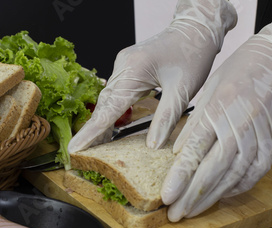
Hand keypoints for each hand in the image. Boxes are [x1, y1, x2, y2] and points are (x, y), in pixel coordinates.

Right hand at [68, 0, 236, 152]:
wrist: (196, 29)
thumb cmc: (193, 54)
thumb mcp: (184, 90)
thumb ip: (166, 119)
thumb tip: (152, 145)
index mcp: (134, 70)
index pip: (108, 108)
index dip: (91, 132)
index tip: (75, 148)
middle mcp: (123, 66)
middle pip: (103, 104)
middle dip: (93, 130)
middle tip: (83, 154)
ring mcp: (123, 65)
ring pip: (108, 99)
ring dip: (102, 121)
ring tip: (96, 146)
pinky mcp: (127, 67)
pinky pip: (115, 92)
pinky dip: (112, 110)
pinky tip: (111, 125)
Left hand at [163, 0, 271, 221]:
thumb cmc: (241, 70)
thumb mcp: (208, 91)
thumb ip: (193, 125)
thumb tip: (177, 152)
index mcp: (216, 113)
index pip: (193, 154)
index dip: (179, 179)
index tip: (166, 197)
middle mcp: (237, 129)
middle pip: (211, 172)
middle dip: (190, 198)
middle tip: (175, 215)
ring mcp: (258, 138)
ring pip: (232, 178)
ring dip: (211, 198)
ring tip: (193, 211)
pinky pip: (254, 173)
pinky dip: (237, 188)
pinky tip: (222, 195)